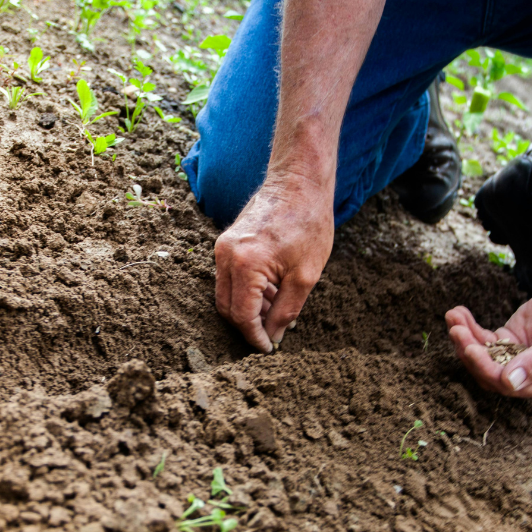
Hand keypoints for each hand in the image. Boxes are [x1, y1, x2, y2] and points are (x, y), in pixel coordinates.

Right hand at [214, 177, 333, 351]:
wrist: (299, 182)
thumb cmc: (308, 223)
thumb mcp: (306, 276)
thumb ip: (286, 311)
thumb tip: (273, 336)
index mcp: (245, 264)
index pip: (242, 315)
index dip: (254, 337)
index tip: (269, 349)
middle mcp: (226, 255)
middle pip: (227, 308)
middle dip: (248, 326)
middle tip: (272, 335)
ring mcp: (222, 247)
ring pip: (226, 294)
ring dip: (248, 309)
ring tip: (277, 311)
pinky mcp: (226, 242)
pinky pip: (229, 277)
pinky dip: (246, 291)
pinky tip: (271, 293)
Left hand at [445, 280, 531, 397]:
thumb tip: (510, 383)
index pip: (509, 385)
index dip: (487, 369)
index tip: (471, 349)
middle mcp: (528, 376)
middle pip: (489, 372)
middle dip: (470, 352)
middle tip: (456, 331)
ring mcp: (514, 358)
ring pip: (482, 355)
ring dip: (464, 338)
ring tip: (453, 317)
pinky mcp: (507, 340)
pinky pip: (482, 338)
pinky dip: (469, 327)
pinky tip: (458, 313)